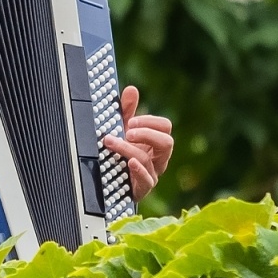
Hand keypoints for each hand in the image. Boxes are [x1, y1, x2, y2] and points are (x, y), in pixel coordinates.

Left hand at [102, 85, 173, 201]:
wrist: (113, 183)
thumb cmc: (122, 154)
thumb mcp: (123, 131)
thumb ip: (127, 111)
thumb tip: (131, 89)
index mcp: (156, 142)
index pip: (165, 127)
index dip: (150, 122)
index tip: (131, 121)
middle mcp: (158, 158)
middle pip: (166, 142)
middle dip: (147, 134)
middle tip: (127, 131)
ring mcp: (152, 174)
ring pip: (148, 159)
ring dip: (128, 148)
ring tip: (110, 142)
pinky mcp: (142, 188)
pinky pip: (147, 180)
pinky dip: (139, 170)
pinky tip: (129, 162)